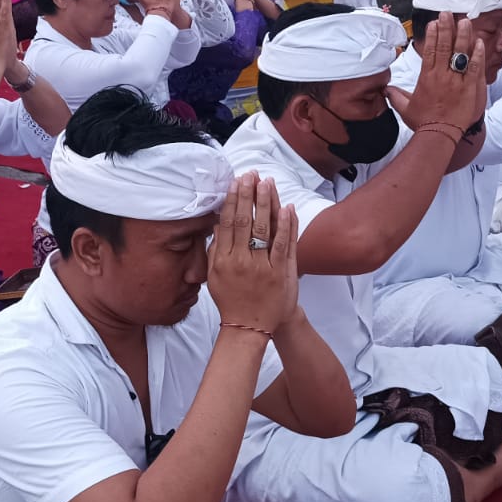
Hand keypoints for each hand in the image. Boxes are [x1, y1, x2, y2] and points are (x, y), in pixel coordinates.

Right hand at [208, 173, 299, 335]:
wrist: (250, 327)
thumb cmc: (231, 299)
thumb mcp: (215, 275)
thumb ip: (216, 249)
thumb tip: (218, 222)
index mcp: (224, 259)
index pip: (228, 222)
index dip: (232, 200)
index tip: (236, 182)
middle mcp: (241, 261)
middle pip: (245, 220)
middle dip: (248, 194)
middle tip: (252, 174)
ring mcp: (262, 267)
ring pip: (264, 228)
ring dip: (266, 203)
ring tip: (267, 182)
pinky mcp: (280, 273)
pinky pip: (283, 244)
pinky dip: (286, 225)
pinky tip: (286, 207)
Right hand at [404, 12, 487, 134]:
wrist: (439, 136)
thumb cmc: (423, 123)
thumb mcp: (405, 109)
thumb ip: (395, 96)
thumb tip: (385, 89)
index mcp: (426, 78)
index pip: (429, 50)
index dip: (432, 35)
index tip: (434, 23)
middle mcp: (441, 76)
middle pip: (444, 47)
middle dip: (446, 28)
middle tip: (448, 14)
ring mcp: (456, 81)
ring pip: (461, 54)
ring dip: (463, 36)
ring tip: (465, 22)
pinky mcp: (469, 88)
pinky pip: (475, 68)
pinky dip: (478, 55)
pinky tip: (479, 42)